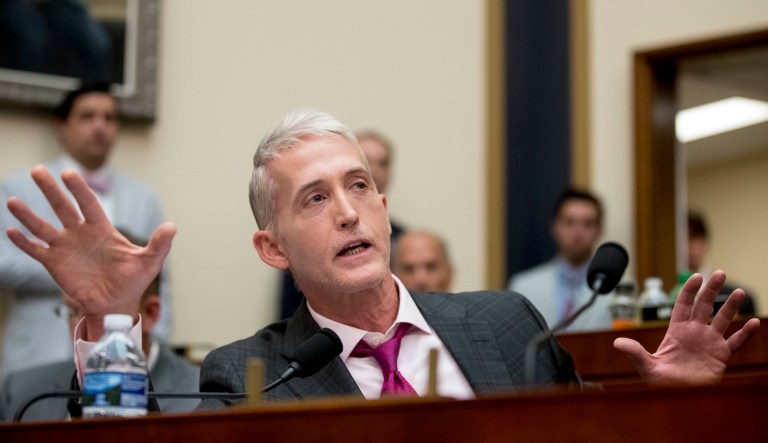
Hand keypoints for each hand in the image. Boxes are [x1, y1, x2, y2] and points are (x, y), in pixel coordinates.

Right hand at [5, 166, 175, 338]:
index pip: (88, 203)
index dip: (79, 189)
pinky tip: (10, 231)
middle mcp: (80, 234)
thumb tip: (172, 226)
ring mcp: (65, 248)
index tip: (69, 173)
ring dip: (28, 215)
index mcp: (102, 229)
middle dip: (51, 190)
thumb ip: (159, 243)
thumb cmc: (133, 280)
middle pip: (63, 207)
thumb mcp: (149, 261)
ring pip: (43, 227)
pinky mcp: (54, 264)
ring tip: (12, 201)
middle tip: (38, 170)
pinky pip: (36, 250)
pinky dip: (24, 242)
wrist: (116, 303)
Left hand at [613, 270, 759, 386]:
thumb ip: (635, 352)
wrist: (678, 397)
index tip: (696, 276)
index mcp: (676, 331)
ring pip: (722, 320)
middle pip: (705, 306)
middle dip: (711, 289)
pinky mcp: (721, 356)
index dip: (689, 290)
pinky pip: (735, 342)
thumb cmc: (661, 382)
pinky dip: (745, 333)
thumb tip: (617, 343)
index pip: (683, 305)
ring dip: (731, 306)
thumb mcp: (646, 366)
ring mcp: (709, 343)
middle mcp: (694, 333)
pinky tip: (753, 322)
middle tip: (720, 273)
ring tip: (739, 291)